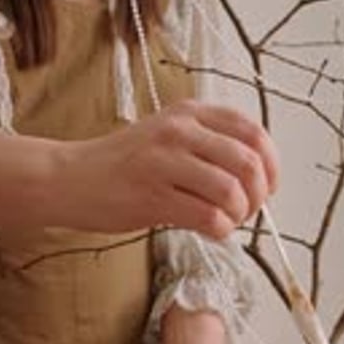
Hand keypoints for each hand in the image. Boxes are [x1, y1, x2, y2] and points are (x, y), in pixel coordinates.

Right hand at [57, 100, 278, 237]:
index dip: (271, 165)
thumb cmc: (125, 165)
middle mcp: (180, 131)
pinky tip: (208, 231)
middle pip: (248, 163)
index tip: (267, 187)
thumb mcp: (169, 136)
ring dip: (237, 216)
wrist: (71, 178)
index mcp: (190, 113)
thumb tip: (259, 176)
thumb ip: (211, 145)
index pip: (254, 132)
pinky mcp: (152, 196)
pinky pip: (208, 217)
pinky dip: (219, 231)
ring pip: (231, 192)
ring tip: (224, 222)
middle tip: (245, 211)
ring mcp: (165, 162)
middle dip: (258, 196)